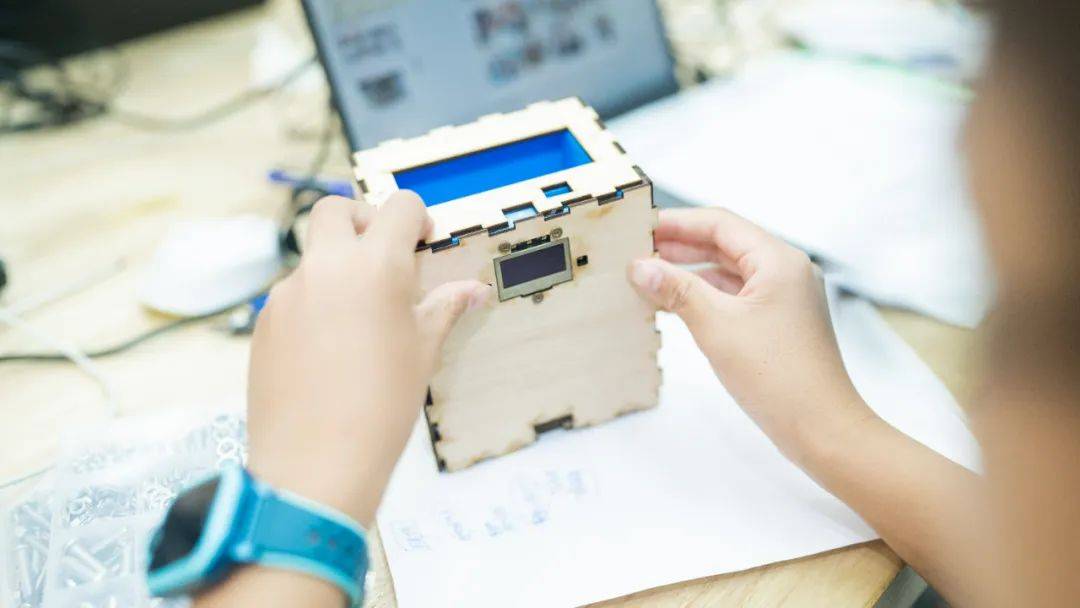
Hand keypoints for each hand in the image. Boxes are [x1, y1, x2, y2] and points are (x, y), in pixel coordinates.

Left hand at [246, 193, 491, 524]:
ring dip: (337, 268)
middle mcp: (325, 268)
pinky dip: (314, 304)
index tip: (422, 244)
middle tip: (384, 259)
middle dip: (363, 222)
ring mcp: (287, 293)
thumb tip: (472, 291)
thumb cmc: (382, 406)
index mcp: (375, 267)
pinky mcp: (264, 322)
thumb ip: (443, 309)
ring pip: (313, 257)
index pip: (399, 207)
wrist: (316, 462)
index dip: (417, 219)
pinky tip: (331, 350)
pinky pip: (293, 295)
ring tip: (360, 320)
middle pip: (336, 210)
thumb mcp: (423, 351)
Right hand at [628, 208, 874, 459]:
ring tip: (647, 277)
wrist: (822, 430)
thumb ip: (677, 291)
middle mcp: (786, 271)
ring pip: (729, 272)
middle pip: (725, 244)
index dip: (677, 223)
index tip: (639, 228)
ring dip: (689, 273)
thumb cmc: (777, 377)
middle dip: (680, 246)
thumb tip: (640, 266)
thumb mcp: (718, 328)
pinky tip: (675, 305)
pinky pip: (736, 296)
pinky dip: (705, 296)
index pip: (720, 224)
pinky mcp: (779, 322)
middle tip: (636, 250)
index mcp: (778, 261)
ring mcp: (785, 298)